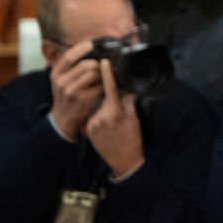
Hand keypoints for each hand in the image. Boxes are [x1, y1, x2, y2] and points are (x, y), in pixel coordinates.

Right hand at [48, 40, 101, 139]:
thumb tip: (86, 49)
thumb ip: (70, 67)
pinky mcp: (83, 99)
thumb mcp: (61, 79)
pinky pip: (100, 85)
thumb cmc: (65, 95)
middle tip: (102, 65)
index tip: (91, 43)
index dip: (80, 48)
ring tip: (103, 76)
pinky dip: (105, 84)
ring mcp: (72, 91)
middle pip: (86, 65)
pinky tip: (105, 85)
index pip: (68, 57)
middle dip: (98, 64)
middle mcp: (61, 81)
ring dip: (102, 74)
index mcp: (55, 74)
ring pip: (94, 74)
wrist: (63, 118)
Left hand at [86, 59, 143, 177]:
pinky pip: (94, 116)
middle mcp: (101, 116)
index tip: (103, 61)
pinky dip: (100, 117)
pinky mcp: (88, 129)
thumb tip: (127, 87)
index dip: (106, 73)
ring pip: (99, 107)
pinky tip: (108, 128)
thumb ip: (128, 101)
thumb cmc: (131, 139)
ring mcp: (93, 123)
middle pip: (104, 97)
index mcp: (114, 111)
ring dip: (105, 109)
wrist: (123, 160)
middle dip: (111, 97)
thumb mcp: (133, 118)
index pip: (109, 87)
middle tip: (120, 108)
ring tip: (115, 123)